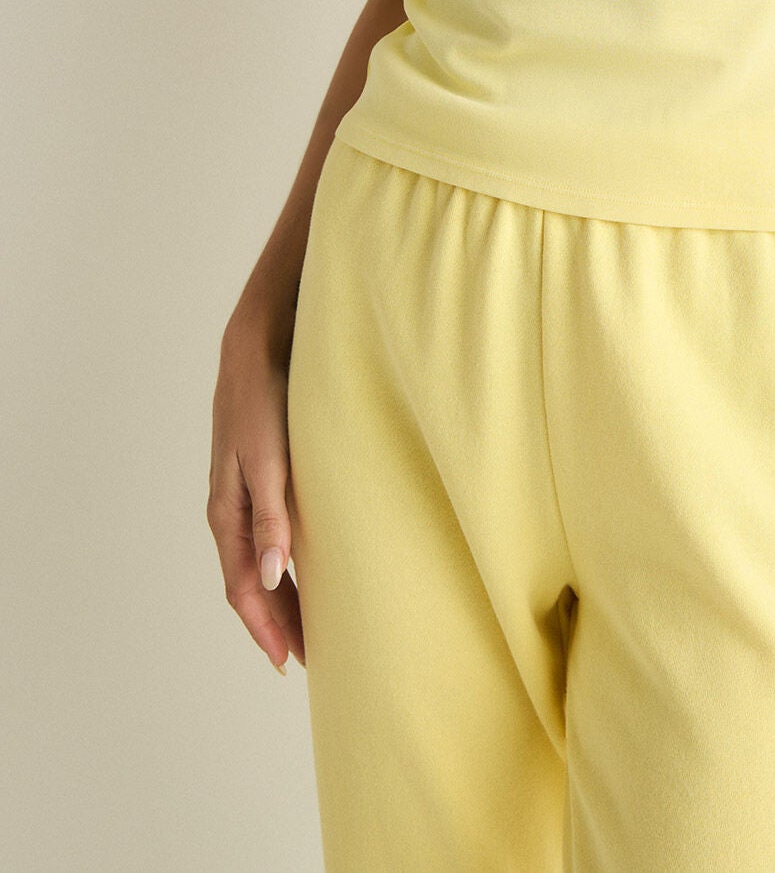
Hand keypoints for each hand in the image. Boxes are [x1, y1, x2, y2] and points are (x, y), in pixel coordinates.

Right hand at [207, 317, 304, 673]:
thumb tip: (270, 577)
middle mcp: (231, 510)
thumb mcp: (267, 458)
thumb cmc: (262, 399)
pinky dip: (283, 563)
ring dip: (281, 596)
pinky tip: (304, 567)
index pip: (241, 587)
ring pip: (259, 562)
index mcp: (226, 512)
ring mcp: (244, 494)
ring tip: (311, 625)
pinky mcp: (260, 477)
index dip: (265, 627)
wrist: (257, 348)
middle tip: (308, 658)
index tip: (289, 661)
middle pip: (250, 583)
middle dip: (276, 622)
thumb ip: (270, 516)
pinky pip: (267, 536)